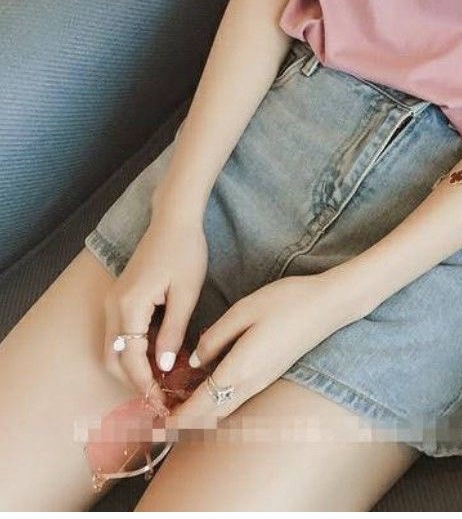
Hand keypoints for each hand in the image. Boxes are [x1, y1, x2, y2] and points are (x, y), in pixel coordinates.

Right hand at [101, 208, 208, 413]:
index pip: (131, 358)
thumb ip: (173, 330)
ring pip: (114, 348)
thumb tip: (162, 365)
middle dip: (134, 381)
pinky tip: (157, 356)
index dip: (145, 384)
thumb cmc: (185, 251)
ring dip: (132, 367)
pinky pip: (120, 333)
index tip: (161, 403)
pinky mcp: (120, 297)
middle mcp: (114, 306)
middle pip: (114, 358)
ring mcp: (114, 301)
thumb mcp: (186, 293)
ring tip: (160, 381)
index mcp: (129, 306)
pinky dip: (133, 350)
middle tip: (160, 398)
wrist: (174, 219)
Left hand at [163, 271, 366, 430]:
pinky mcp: (269, 373)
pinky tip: (205, 382)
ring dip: (199, 411)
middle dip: (182, 421)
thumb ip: (215, 338)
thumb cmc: (287, 302)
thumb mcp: (244, 311)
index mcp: (239, 369)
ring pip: (223, 408)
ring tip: (175, 400)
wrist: (329, 305)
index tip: (152, 423)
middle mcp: (250, 383)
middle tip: (157, 415)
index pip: (199, 407)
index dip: (174, 419)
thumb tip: (193, 359)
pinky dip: (215, 399)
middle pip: (209, 416)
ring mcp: (262, 380)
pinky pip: (235, 397)